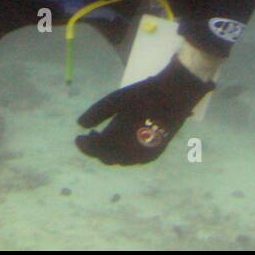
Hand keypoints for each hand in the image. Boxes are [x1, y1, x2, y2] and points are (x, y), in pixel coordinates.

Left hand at [75, 58, 212, 165]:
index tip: (78, 137)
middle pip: (107, 158)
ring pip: (120, 160)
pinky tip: (121, 140)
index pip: (96, 150)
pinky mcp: (154, 154)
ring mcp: (145, 156)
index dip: (84, 145)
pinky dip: (123, 153)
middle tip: (91, 134)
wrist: (176, 95)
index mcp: (121, 141)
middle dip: (96, 148)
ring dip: (109, 151)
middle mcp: (133, 154)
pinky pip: (132, 159)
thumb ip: (97, 113)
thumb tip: (80, 125)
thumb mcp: (117, 99)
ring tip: (104, 134)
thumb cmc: (144, 95)